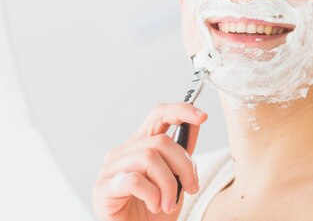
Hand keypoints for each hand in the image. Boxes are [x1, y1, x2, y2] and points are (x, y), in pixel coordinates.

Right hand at [92, 103, 207, 220]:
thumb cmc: (155, 209)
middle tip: (192, 187)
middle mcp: (123, 152)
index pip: (158, 114)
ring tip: (169, 203)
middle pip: (161, 141)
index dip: (181, 110)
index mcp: (140, 145)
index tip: (203, 115)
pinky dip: (152, 195)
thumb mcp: (176, 177)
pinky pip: (134, 180)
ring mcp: (110, 169)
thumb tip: (196, 121)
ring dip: (168, 185)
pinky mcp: (103, 188)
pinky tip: (154, 206)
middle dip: (184, 165)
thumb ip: (182, 151)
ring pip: (149, 158)